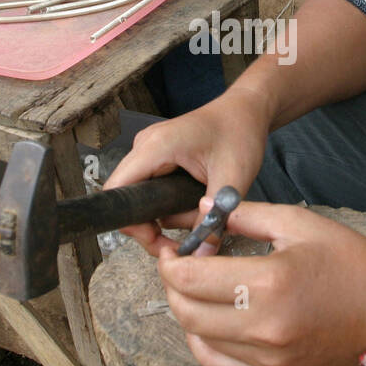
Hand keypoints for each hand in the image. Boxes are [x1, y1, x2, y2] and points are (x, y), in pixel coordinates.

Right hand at [103, 86, 272, 251]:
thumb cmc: (240, 132)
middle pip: (126, 199)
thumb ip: (215, 218)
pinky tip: (189, 214)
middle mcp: (145, 148)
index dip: (132, 224)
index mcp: (155, 147)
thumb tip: (201, 255)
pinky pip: (150, 189)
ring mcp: (149, 152)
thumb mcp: (232, 179)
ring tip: (192, 228)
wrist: (246, 109)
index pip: (118, 192)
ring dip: (159, 219)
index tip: (159, 243)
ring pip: (138, 197)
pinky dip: (165, 207)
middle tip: (178, 246)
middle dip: (149, 228)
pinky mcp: (158, 158)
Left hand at [152, 202, 365, 365]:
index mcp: (269, 282)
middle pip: (185, 311)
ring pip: (198, 339)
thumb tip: (204, 206)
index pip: (189, 277)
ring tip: (200, 289)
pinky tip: (211, 321)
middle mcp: (264, 327)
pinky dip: (204, 342)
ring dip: (188, 311)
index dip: (171, 261)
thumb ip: (244, 214)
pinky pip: (220, 365)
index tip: (175, 249)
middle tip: (183, 266)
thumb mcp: (298, 223)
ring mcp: (269, 359)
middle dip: (174, 285)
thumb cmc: (350, 261)